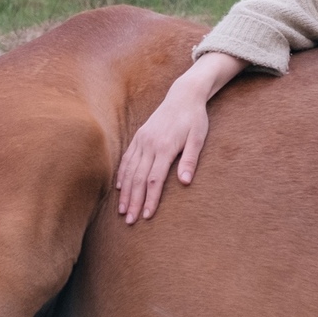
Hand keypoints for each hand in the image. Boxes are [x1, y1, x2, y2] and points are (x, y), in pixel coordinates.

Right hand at [114, 53, 245, 222]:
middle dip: (134, 202)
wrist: (183, 95)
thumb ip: (189, 160)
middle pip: (138, 179)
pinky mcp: (138, 137)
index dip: (150, 199)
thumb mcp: (198, 138)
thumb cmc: (195, 119)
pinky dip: (122, 175)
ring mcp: (141, 140)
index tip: (147, 216)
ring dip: (125, 192)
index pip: (154, 180)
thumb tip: (184, 183)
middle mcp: (149, 145)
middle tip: (130, 221)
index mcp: (164, 147)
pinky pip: (127, 159)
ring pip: (129, 170)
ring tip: (122, 210)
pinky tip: (119, 188)